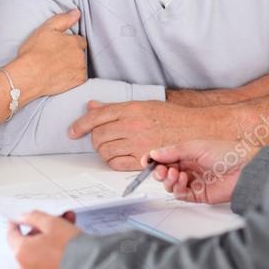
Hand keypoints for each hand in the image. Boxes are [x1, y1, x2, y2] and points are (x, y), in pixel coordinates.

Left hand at [6, 210, 79, 268]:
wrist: (88, 267)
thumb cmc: (69, 247)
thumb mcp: (50, 222)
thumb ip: (33, 217)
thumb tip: (23, 217)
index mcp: (21, 251)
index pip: (11, 235)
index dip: (16, 224)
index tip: (18, 218)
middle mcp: (26, 265)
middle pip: (28, 242)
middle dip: (41, 228)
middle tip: (53, 218)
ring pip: (40, 249)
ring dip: (51, 236)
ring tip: (67, 223)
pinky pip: (47, 259)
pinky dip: (54, 249)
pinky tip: (68, 238)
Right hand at [10, 10, 86, 99]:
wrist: (28, 76)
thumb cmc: (34, 52)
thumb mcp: (46, 29)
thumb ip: (64, 19)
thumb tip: (76, 12)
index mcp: (75, 42)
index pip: (79, 40)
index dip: (69, 42)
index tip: (59, 46)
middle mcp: (80, 56)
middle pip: (80, 53)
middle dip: (71, 53)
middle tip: (56, 56)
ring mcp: (80, 70)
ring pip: (80, 65)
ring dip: (73, 65)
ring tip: (56, 67)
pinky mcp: (77, 82)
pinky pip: (79, 78)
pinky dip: (72, 76)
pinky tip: (59, 75)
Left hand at [68, 100, 223, 169]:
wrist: (196, 130)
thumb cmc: (171, 117)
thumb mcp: (142, 105)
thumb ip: (114, 108)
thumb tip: (92, 106)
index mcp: (131, 109)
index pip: (96, 116)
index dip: (79, 125)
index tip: (72, 131)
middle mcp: (132, 125)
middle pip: (98, 135)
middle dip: (94, 139)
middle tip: (100, 140)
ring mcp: (138, 143)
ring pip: (104, 151)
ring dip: (103, 151)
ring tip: (111, 148)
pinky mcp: (144, 159)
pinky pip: (116, 164)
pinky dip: (112, 162)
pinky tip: (118, 157)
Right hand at [147, 140, 256, 203]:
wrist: (246, 169)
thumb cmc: (228, 153)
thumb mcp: (197, 147)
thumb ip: (174, 151)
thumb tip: (155, 153)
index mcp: (186, 154)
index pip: (164, 158)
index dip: (154, 160)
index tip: (147, 161)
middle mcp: (188, 168)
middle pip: (164, 173)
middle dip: (160, 172)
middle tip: (162, 170)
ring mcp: (192, 181)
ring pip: (170, 185)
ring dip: (168, 180)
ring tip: (176, 174)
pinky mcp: (198, 194)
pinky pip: (180, 195)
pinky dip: (177, 189)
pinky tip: (183, 181)